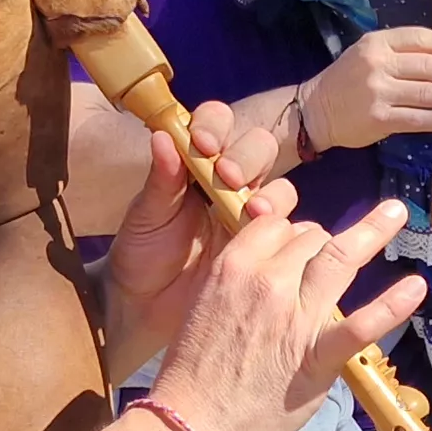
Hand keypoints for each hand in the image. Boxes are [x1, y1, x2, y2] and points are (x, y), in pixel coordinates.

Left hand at [101, 102, 286, 357]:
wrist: (145, 307)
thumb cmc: (141, 254)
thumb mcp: (145, 217)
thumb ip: (160, 180)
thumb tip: (164, 137)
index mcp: (197, 162)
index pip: (217, 123)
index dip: (216, 125)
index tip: (203, 144)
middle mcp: (229, 181)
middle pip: (258, 148)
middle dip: (248, 157)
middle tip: (228, 177)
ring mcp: (250, 213)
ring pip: (279, 186)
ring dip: (271, 193)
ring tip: (253, 212)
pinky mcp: (267, 246)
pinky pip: (290, 229)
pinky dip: (286, 229)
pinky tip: (267, 236)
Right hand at [145, 187, 421, 430]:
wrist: (192, 423)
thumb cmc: (193, 369)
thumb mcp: (203, 304)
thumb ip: (238, 277)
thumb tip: (272, 264)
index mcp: (234, 265)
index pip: (277, 223)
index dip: (292, 232)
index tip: (300, 244)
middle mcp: (268, 281)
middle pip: (310, 237)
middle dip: (323, 241)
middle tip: (331, 258)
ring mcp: (296, 318)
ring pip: (339, 258)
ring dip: (373, 232)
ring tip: (398, 212)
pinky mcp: (318, 357)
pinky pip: (361, 324)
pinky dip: (392, 304)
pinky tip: (416, 287)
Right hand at [302, 28, 431, 147]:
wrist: (316, 109)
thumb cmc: (348, 79)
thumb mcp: (369, 52)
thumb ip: (401, 50)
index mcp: (378, 43)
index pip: (421, 38)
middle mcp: (378, 64)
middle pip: (429, 66)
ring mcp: (378, 92)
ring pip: (427, 92)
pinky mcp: (379, 118)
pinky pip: (417, 118)